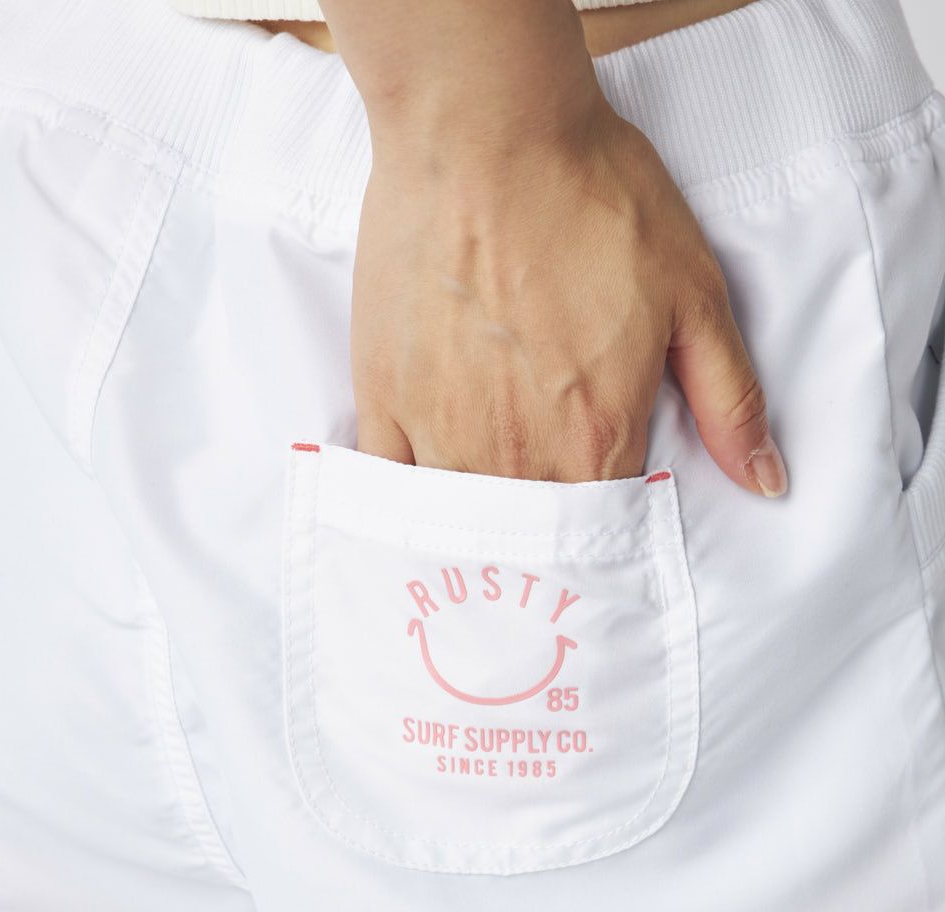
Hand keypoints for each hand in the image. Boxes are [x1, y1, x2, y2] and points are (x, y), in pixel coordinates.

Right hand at [351, 96, 786, 495]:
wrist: (487, 135)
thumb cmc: (589, 201)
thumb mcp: (694, 295)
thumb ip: (729, 400)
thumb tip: (766, 481)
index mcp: (597, 440)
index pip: (608, 528)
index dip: (610, 527)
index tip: (604, 516)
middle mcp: (517, 457)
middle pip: (532, 537)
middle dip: (544, 537)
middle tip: (542, 518)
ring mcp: (441, 433)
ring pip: (461, 523)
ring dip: (479, 525)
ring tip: (488, 507)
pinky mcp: (384, 399)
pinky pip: (391, 486)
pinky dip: (409, 500)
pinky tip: (423, 495)